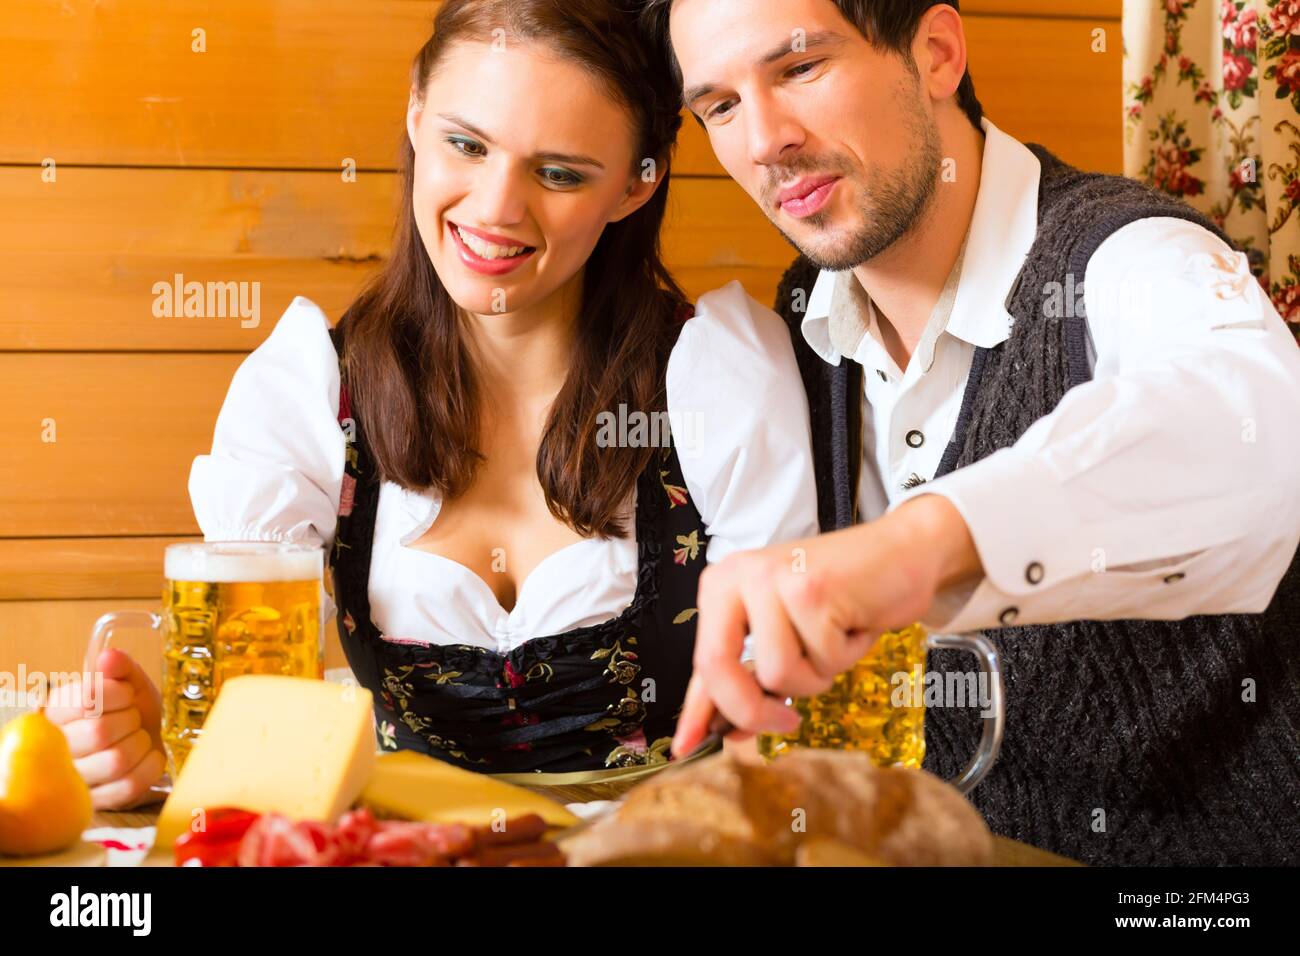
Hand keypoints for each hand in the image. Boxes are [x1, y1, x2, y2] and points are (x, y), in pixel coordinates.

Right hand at [44, 649, 166, 809]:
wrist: (145, 742)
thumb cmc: (130, 712)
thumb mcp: (129, 683)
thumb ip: (120, 667)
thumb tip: (108, 658)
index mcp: (57, 710)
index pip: (85, 699)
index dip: (116, 694)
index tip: (125, 695)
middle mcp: (56, 747)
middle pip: (100, 732)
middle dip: (130, 721)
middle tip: (132, 719)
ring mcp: (74, 778)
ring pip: (116, 761)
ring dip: (140, 744)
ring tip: (137, 738)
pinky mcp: (97, 802)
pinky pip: (130, 785)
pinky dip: (150, 766)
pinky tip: (148, 756)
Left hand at [673, 494, 980, 756]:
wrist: (900, 554)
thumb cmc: (843, 598)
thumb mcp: (784, 633)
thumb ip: (751, 676)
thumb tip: (728, 732)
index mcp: (722, 585)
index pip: (703, 660)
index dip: (695, 712)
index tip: (685, 747)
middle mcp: (739, 576)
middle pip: (720, 668)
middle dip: (754, 710)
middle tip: (787, 720)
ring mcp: (773, 579)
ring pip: (779, 673)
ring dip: (818, 673)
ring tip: (834, 639)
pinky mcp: (811, 590)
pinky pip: (822, 660)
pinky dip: (848, 654)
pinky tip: (854, 623)